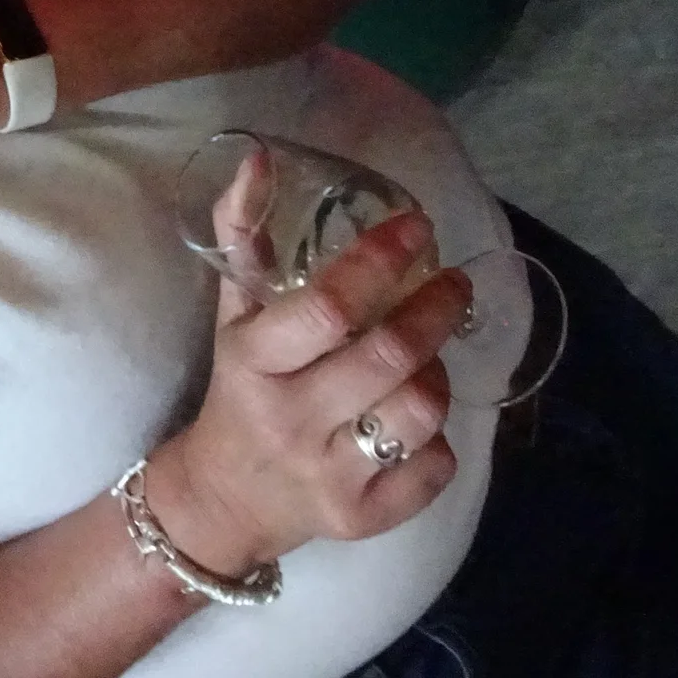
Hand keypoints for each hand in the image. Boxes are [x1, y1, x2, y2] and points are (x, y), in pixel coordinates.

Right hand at [134, 209, 468, 575]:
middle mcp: (291, 422)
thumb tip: (259, 158)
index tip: (417, 226)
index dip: (380, 261)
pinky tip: (413, 418)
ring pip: (419, 411)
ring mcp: (330, 476)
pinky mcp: (364, 519)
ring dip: (437, 373)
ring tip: (429, 356)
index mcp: (254, 363)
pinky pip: (434, 467)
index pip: (327, 307)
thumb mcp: (232, 316)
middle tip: (453, 285)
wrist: (225, 499)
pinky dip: (438, 437)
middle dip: (434, 311)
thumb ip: (243, 238)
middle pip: (389, 358)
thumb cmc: (237, 391)